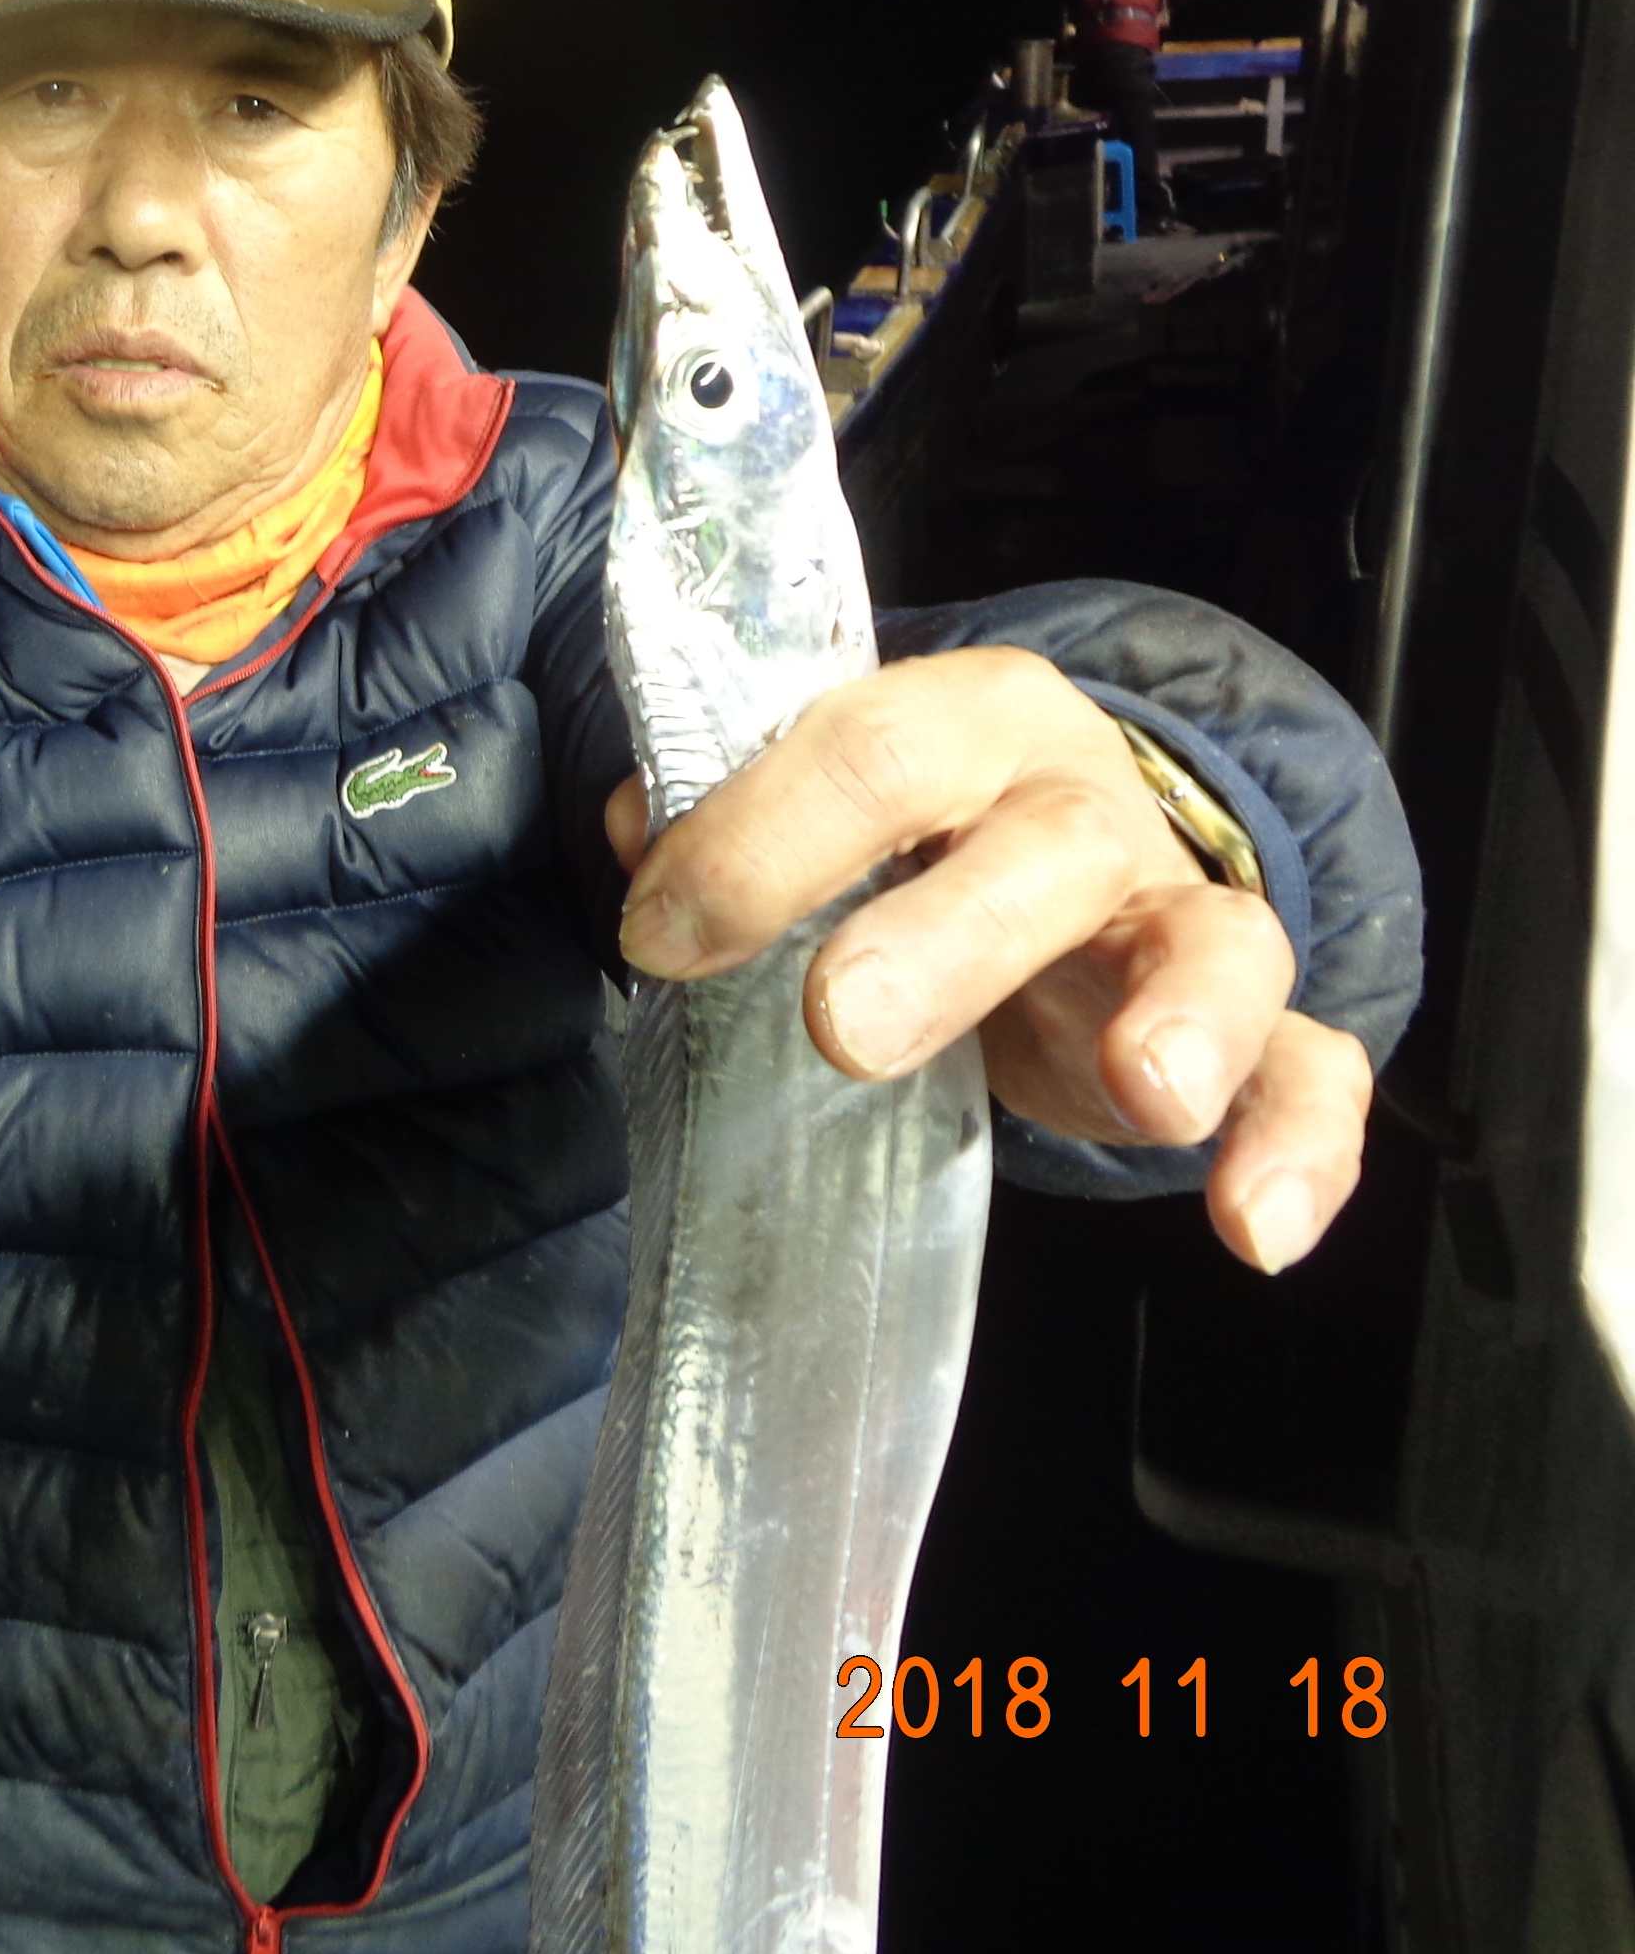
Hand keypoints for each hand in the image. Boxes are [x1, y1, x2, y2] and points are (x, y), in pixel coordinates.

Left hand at [603, 647, 1369, 1273]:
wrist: (1049, 858)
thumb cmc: (908, 834)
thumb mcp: (813, 805)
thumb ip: (728, 813)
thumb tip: (639, 833)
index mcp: (968, 724)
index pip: (872, 747)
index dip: (760, 838)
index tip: (663, 933)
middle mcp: (1088, 804)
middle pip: (1043, 846)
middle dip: (944, 938)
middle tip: (841, 1026)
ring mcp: (1182, 912)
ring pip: (1217, 942)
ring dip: (1189, 1018)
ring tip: (1152, 1093)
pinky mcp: (1255, 1025)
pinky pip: (1313, 1074)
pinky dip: (1301, 1148)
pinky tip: (1258, 1230)